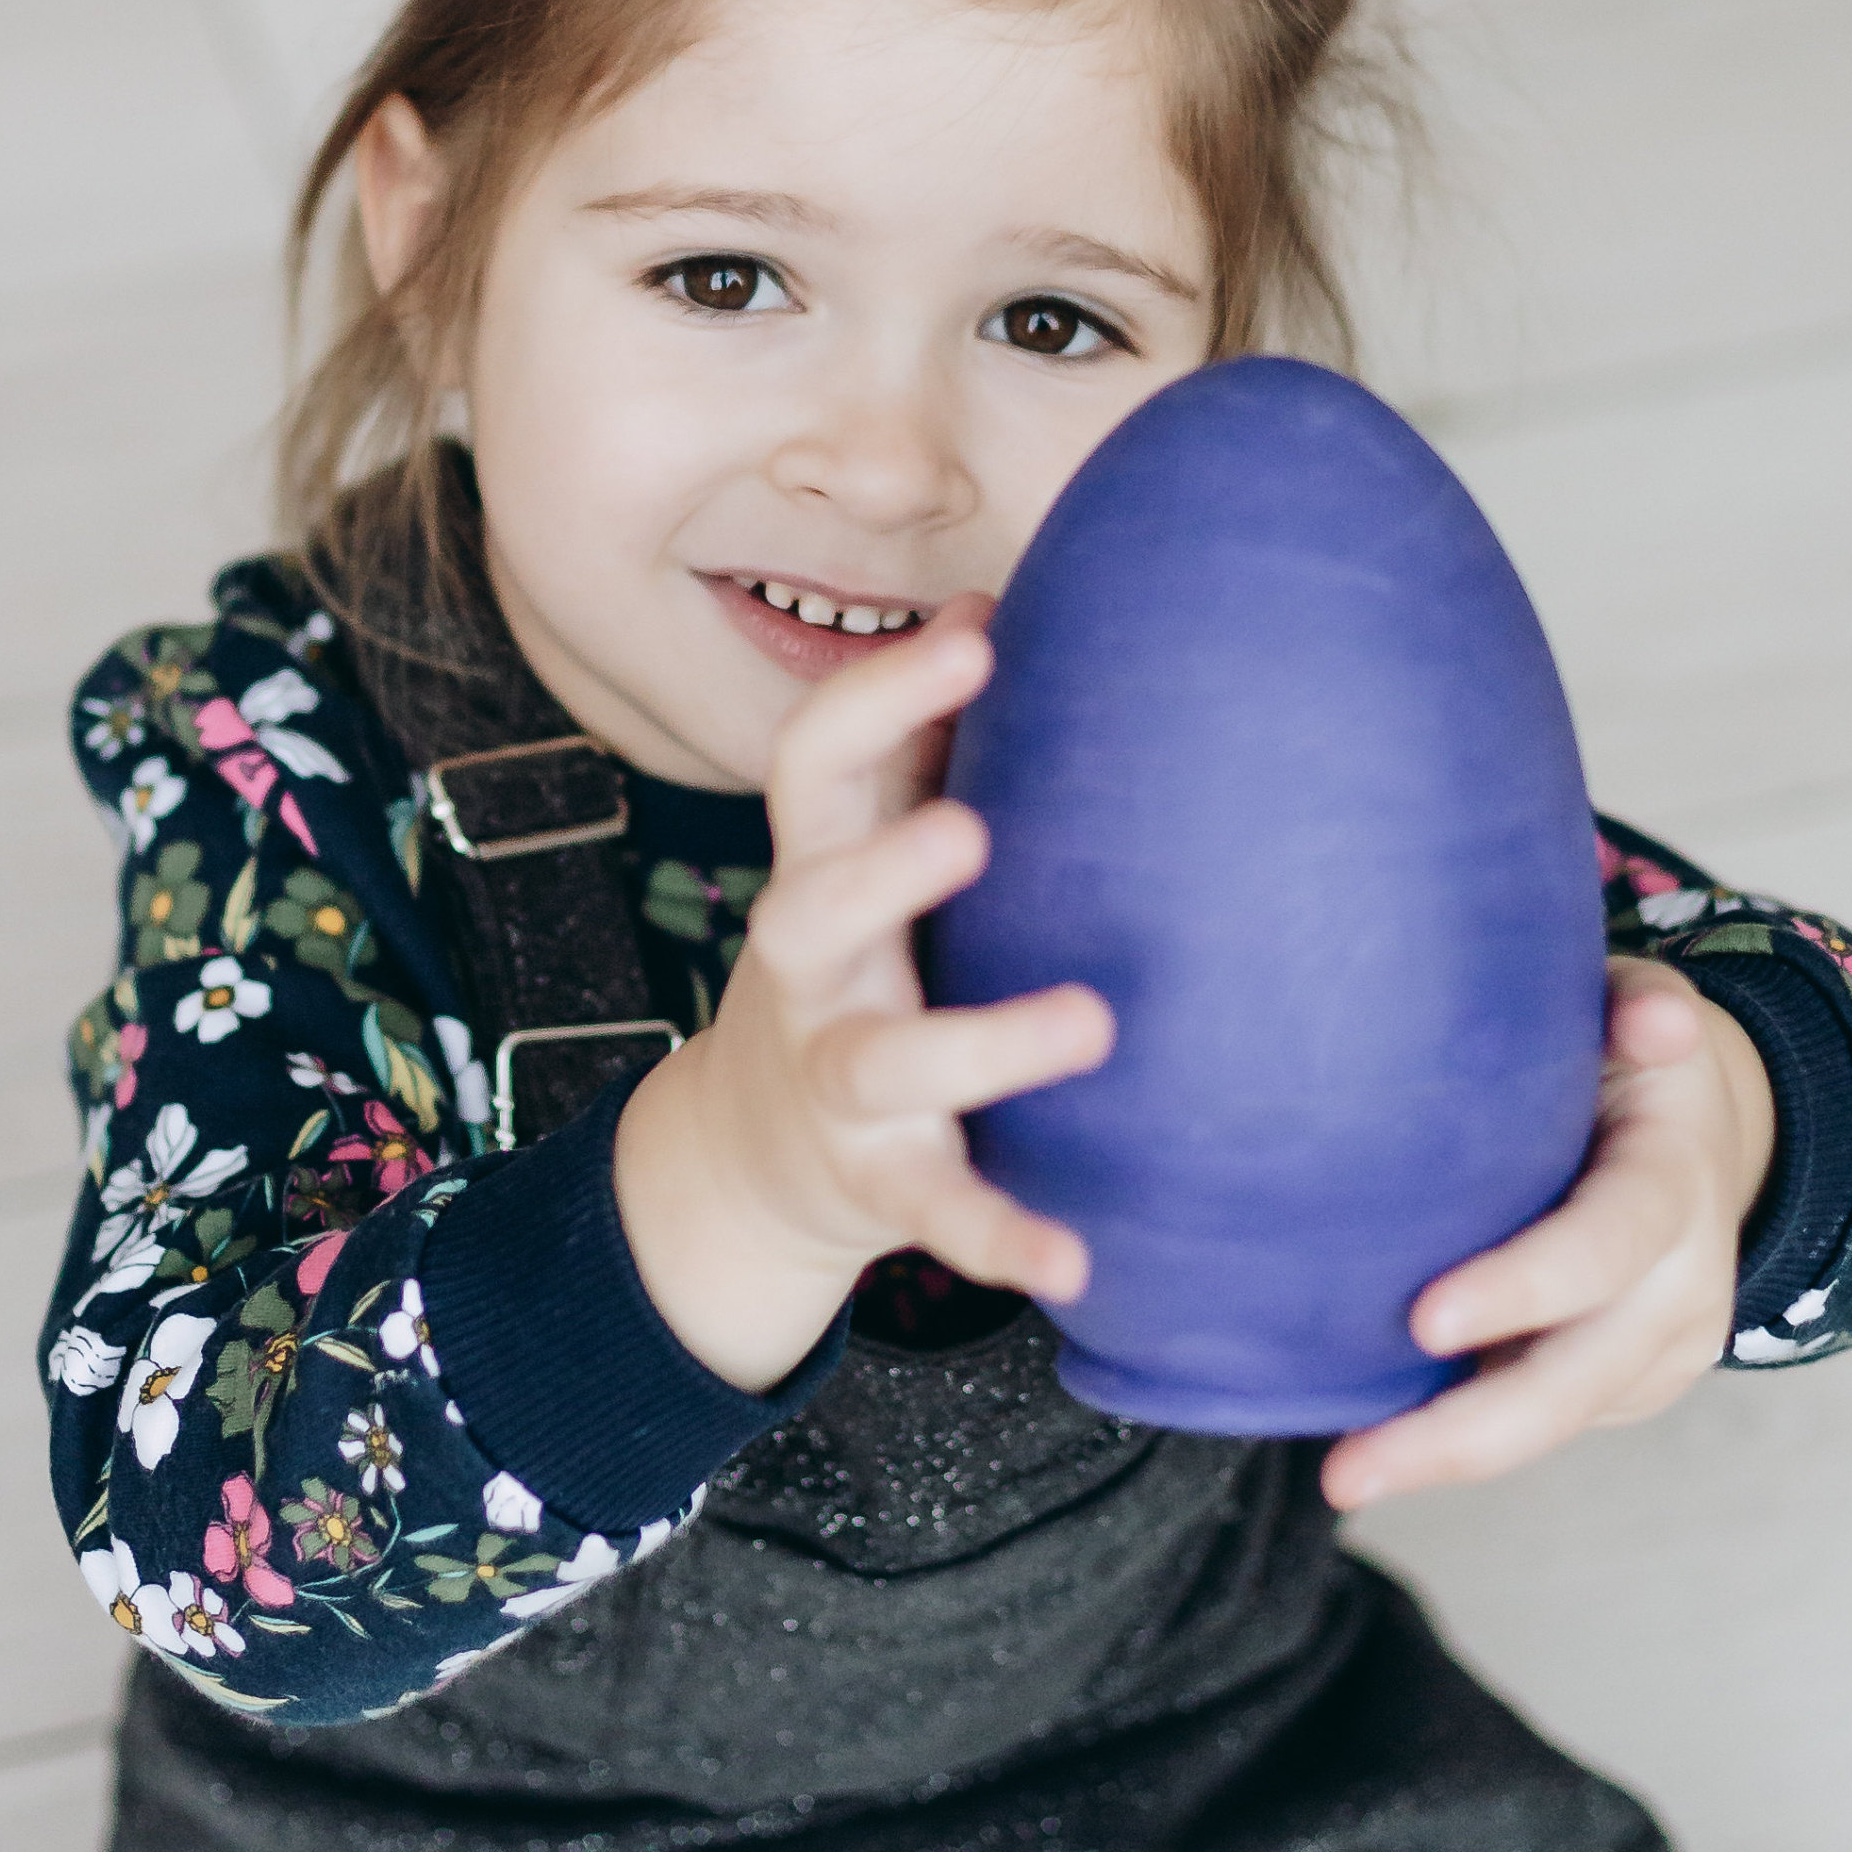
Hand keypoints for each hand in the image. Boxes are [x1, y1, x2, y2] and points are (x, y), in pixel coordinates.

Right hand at [610, 600, 1113, 1391]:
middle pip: (811, 908)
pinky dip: (1001, 1237)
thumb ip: (922, 742)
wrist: (758, 1149)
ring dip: (984, 1044)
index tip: (975, 633)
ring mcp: (838, 1082)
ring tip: (1094, 1021)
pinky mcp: (879, 1181)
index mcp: (818, 869)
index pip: (811, 766)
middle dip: (885, 868)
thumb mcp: (863, 848)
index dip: (879, 696)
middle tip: (974, 827)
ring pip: (883, 1064)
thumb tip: (996, 591)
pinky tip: (1078, 1260)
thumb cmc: (856, 954)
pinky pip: (937, 1216)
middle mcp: (811, 972)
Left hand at [1319, 958, 1773, 1511]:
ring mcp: (1661, 1349)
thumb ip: (1639, 1005)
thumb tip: (1656, 1018)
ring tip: (1344, 1474)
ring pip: (1556, 1422)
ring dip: (1446, 1455)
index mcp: (1675, 1181)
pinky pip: (1546, 1421)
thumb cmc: (1631, 1054)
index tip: (1423, 1319)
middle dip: (1464, 1429)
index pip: (1604, 1246)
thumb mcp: (1639, 1006)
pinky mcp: (1629, 1384)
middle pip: (1576, 1379)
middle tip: (1352, 1463)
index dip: (1522, 1288)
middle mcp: (1684, 1283)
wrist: (1705, 1127)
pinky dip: (1465, 1436)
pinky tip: (1383, 1443)